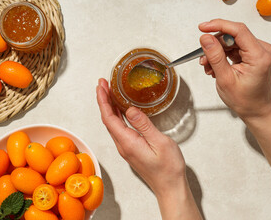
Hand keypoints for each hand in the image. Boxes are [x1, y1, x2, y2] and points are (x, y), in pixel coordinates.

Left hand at [96, 78, 201, 218]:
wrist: (170, 186)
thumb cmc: (168, 168)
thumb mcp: (160, 142)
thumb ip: (144, 125)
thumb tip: (130, 110)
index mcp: (127, 142)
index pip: (109, 118)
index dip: (103, 100)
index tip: (101, 86)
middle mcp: (123, 145)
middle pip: (107, 119)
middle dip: (103, 100)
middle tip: (103, 83)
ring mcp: (126, 147)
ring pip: (112, 123)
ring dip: (109, 106)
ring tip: (109, 91)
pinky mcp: (131, 148)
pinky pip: (119, 128)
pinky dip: (116, 115)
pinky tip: (120, 109)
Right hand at [198, 19, 270, 118]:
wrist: (255, 109)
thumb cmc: (245, 99)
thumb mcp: (225, 79)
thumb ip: (215, 56)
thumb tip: (206, 38)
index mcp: (259, 55)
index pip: (238, 30)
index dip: (219, 25)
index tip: (203, 28)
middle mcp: (262, 49)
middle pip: (233, 36)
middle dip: (214, 45)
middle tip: (203, 58)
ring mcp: (258, 51)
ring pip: (230, 42)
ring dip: (216, 52)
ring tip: (209, 67)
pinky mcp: (252, 54)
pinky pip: (233, 47)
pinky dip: (221, 55)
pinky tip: (215, 66)